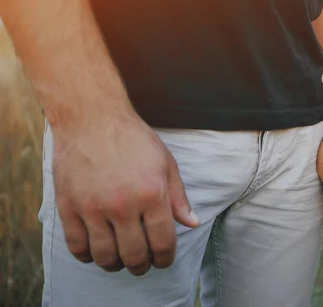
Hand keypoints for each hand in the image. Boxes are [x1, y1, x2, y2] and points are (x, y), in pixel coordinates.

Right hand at [50, 111, 199, 275]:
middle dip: (142, 266)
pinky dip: (87, 256)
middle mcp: (123, 205)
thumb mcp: (166, 163)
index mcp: (152, 194)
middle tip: (143, 264)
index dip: (165, 258)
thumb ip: (178, 197)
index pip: (162, 242)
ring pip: (104, 256)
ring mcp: (93, 208)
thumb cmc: (133, 138)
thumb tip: (192, 223)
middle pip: (134, 255)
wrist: (91, 117)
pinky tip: (95, 251)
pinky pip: (76, 246)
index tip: (163, 260)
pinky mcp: (69, 206)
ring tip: (120, 260)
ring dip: (115, 265)